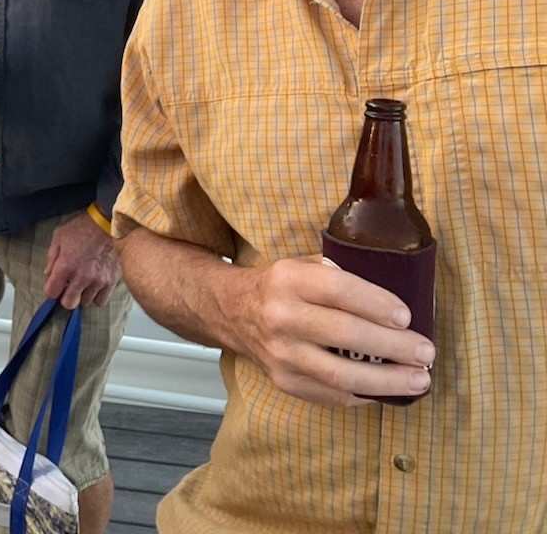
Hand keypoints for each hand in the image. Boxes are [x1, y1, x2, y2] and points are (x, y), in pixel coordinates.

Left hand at [43, 212, 120, 308]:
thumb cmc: (82, 227)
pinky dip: (96, 296)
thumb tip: (48, 274)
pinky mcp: (111, 281)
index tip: (54, 286)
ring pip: (86, 302)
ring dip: (82, 294)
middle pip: (69, 304)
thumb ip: (52, 257)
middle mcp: (81, 277)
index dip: (51, 290)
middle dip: (66, 297)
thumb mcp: (59, 236)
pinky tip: (94, 285)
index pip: (52, 292)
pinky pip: (101, 300)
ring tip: (83, 282)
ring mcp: (98, 280)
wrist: (108, 223)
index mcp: (66, 265)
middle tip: (68, 287)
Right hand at [235, 255, 435, 406]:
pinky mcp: (284, 381)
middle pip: (345, 334)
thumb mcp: (303, 265)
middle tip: (425, 351)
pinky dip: (366, 394)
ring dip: (387, 380)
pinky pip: (332, 394)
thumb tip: (396, 290)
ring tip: (419, 379)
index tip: (407, 316)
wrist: (233, 312)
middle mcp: (280, 316)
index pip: (338, 290)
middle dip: (393, 346)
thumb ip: (340, 273)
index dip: (376, 303)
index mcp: (288, 280)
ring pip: (340, 374)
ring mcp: (281, 354)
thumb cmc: (282, 287)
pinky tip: (388, 390)